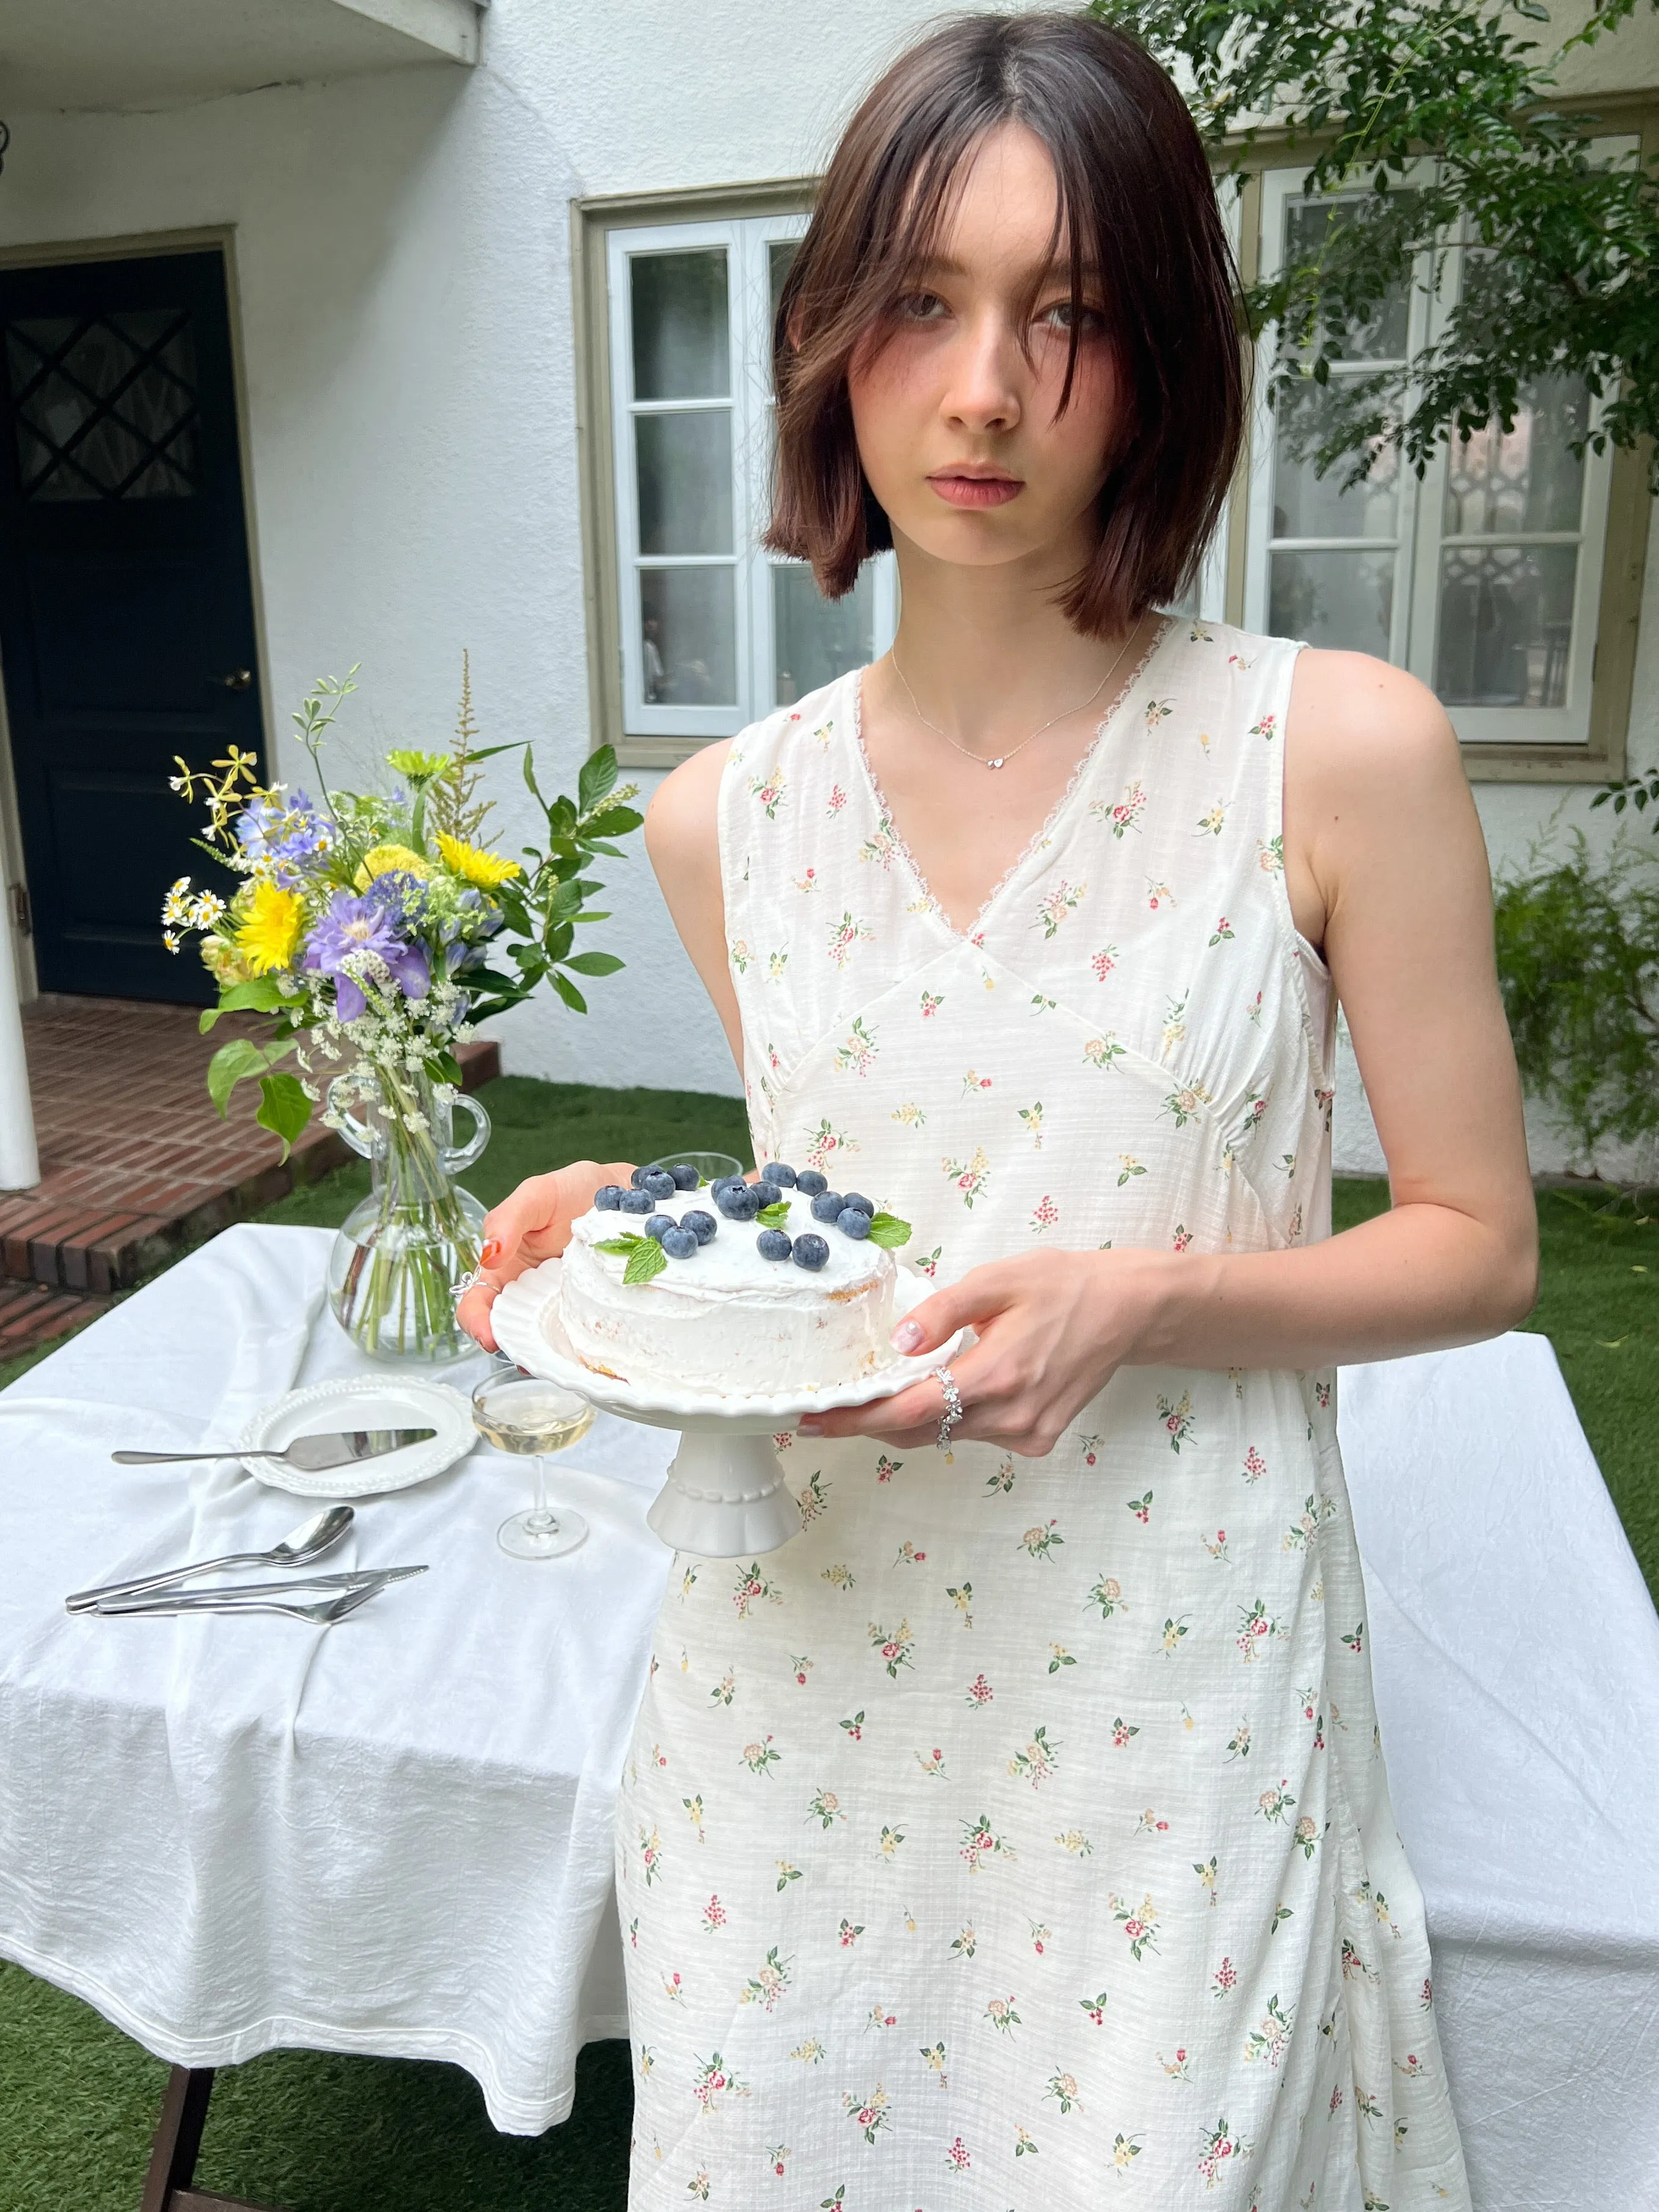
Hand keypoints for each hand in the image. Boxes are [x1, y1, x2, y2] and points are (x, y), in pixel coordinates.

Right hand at [457, 1159, 633, 1351]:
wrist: (625, 1195)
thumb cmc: (574, 1190)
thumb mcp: (537, 1195)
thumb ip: (508, 1220)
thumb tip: (489, 1255)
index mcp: (504, 1267)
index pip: (477, 1302)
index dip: (475, 1322)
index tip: (488, 1336)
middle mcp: (528, 1292)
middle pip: (508, 1330)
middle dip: (512, 1347)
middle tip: (526, 1355)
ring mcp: (559, 1305)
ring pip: (541, 1341)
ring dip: (543, 1354)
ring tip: (556, 1359)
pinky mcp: (588, 1313)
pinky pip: (577, 1338)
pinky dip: (575, 1351)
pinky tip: (583, 1354)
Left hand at [797, 1248, 1173, 1455]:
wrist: (1129, 1312)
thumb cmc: (1064, 1286)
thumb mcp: (999, 1280)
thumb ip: (944, 1312)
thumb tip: (899, 1344)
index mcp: (997, 1374)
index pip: (910, 1411)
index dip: (856, 1421)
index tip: (813, 1422)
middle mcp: (1012, 1415)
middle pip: (921, 1431)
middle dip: (873, 1421)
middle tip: (833, 1408)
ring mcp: (1027, 1433)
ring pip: (948, 1435)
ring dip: (914, 1418)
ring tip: (885, 1391)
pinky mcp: (1038, 1440)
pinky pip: (977, 1435)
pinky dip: (954, 1418)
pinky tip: (955, 1387)